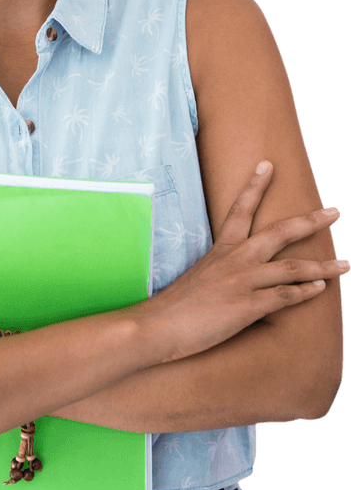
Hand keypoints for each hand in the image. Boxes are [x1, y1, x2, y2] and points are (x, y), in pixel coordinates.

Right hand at [130, 161, 345, 362]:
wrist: (157, 326)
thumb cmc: (175, 305)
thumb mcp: (199, 277)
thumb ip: (220, 271)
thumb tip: (233, 275)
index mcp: (221, 250)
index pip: (240, 209)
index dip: (255, 186)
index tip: (268, 164)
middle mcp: (235, 260)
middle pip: (279, 232)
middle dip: (310, 221)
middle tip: (335, 211)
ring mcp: (242, 282)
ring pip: (292, 267)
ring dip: (322, 266)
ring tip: (345, 264)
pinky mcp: (247, 307)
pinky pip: (284, 296)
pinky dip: (305, 292)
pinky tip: (321, 289)